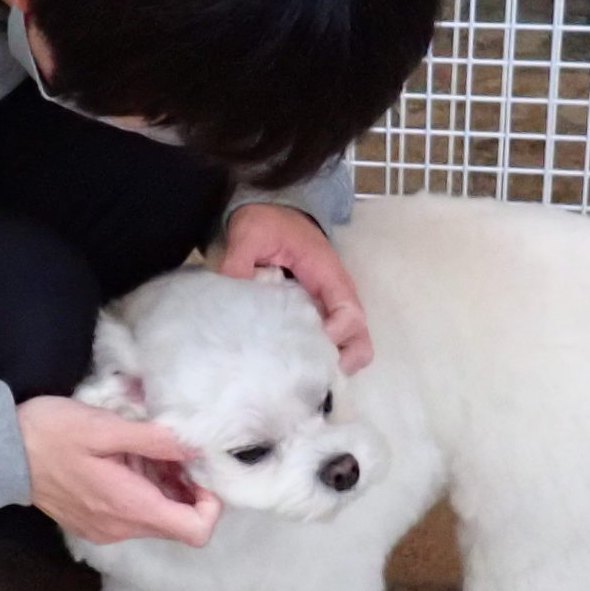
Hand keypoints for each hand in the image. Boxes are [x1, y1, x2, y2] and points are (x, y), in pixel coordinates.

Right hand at [17, 396, 220, 547]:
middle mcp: (121, 529)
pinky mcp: (93, 524)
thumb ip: (153, 440)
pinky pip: (133, 514)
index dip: (210, 503)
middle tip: (173, 451)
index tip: (199, 470)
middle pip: (178, 524)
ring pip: (156, 518)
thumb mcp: (103, 426)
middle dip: (186, 488)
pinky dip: (142, 491)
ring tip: (147, 450)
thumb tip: (195, 447)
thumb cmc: (49, 433)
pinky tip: (126, 461)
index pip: (196, 530)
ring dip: (163, 487)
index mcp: (129, 507)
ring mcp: (106, 530)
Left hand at [217, 204, 372, 371]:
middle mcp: (337, 296)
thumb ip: (238, 261)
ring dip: (332, 366)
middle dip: (341, 362)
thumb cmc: (268, 222)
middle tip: (307, 376)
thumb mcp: (250, 233)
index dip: (334, 337)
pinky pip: (333, 344)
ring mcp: (331, 308)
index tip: (304, 349)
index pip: (349, 314)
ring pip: (351, 346)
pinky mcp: (320, 316)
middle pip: (360, 339)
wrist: (274, 213)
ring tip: (298, 377)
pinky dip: (320, 360)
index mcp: (327, 274)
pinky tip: (291, 369)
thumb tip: (229, 297)